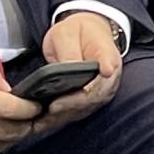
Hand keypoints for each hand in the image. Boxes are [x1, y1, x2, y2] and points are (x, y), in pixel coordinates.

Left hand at [31, 10, 125, 134]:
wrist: (86, 32)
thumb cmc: (78, 31)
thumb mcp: (68, 33)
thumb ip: (69, 52)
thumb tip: (68, 70)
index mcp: (108, 57)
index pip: (105, 76)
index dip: (93, 88)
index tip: (77, 94)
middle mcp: (109, 78)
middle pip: (95, 98)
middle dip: (73, 106)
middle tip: (52, 109)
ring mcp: (101, 90)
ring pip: (86, 109)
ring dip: (66, 116)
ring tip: (43, 120)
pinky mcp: (90, 99)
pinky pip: (78, 111)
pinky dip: (62, 118)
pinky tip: (44, 123)